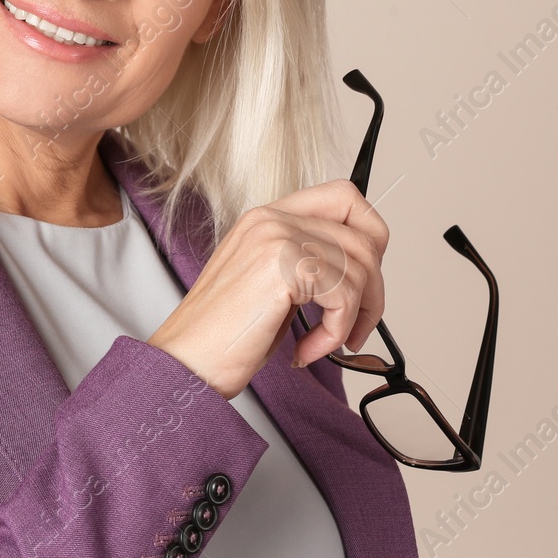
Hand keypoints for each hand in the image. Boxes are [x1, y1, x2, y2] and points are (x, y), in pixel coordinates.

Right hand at [146, 179, 388, 399]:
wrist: (185, 362)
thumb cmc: (221, 334)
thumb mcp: (268, 285)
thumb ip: (305, 263)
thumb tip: (357, 270)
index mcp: (267, 218)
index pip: (343, 196)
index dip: (369, 232)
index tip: (367, 274)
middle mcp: (272, 219)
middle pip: (363, 235)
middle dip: (372, 289)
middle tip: (356, 322)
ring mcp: (276, 238)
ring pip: (360, 268)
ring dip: (354, 317)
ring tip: (325, 343)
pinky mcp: (283, 266)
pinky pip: (344, 296)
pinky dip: (336, 332)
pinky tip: (309, 349)